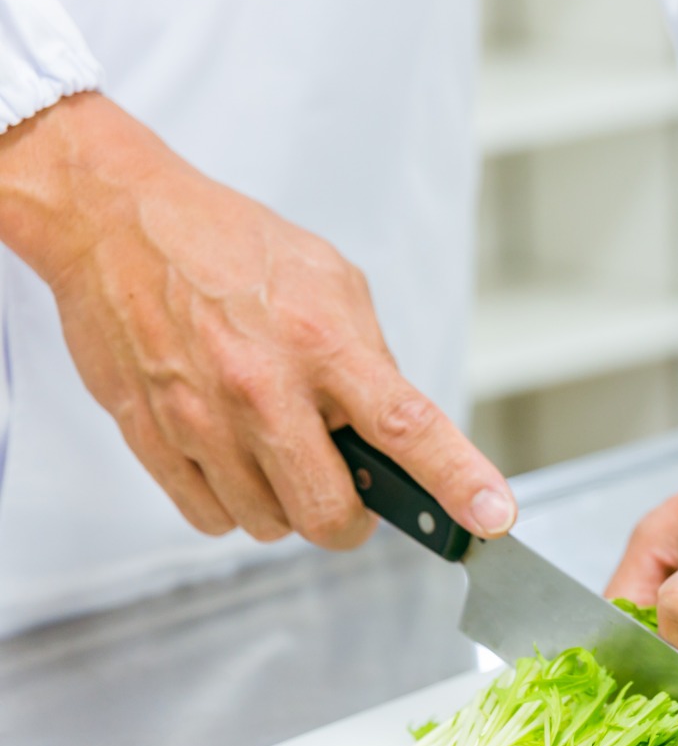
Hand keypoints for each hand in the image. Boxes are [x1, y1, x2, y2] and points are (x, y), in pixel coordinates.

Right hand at [0, 92, 514, 545]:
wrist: (117, 221)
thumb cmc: (230, 247)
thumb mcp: (331, 282)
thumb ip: (370, 361)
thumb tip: (398, 433)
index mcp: (324, 345)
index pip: (407, 428)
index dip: (458, 481)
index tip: (493, 516)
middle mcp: (263, 389)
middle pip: (330, 512)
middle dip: (352, 517)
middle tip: (351, 490)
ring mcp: (202, 420)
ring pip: (268, 524)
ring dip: (286, 506)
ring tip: (277, 451)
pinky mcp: (152, 437)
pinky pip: (210, 517)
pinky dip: (232, 504)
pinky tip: (234, 460)